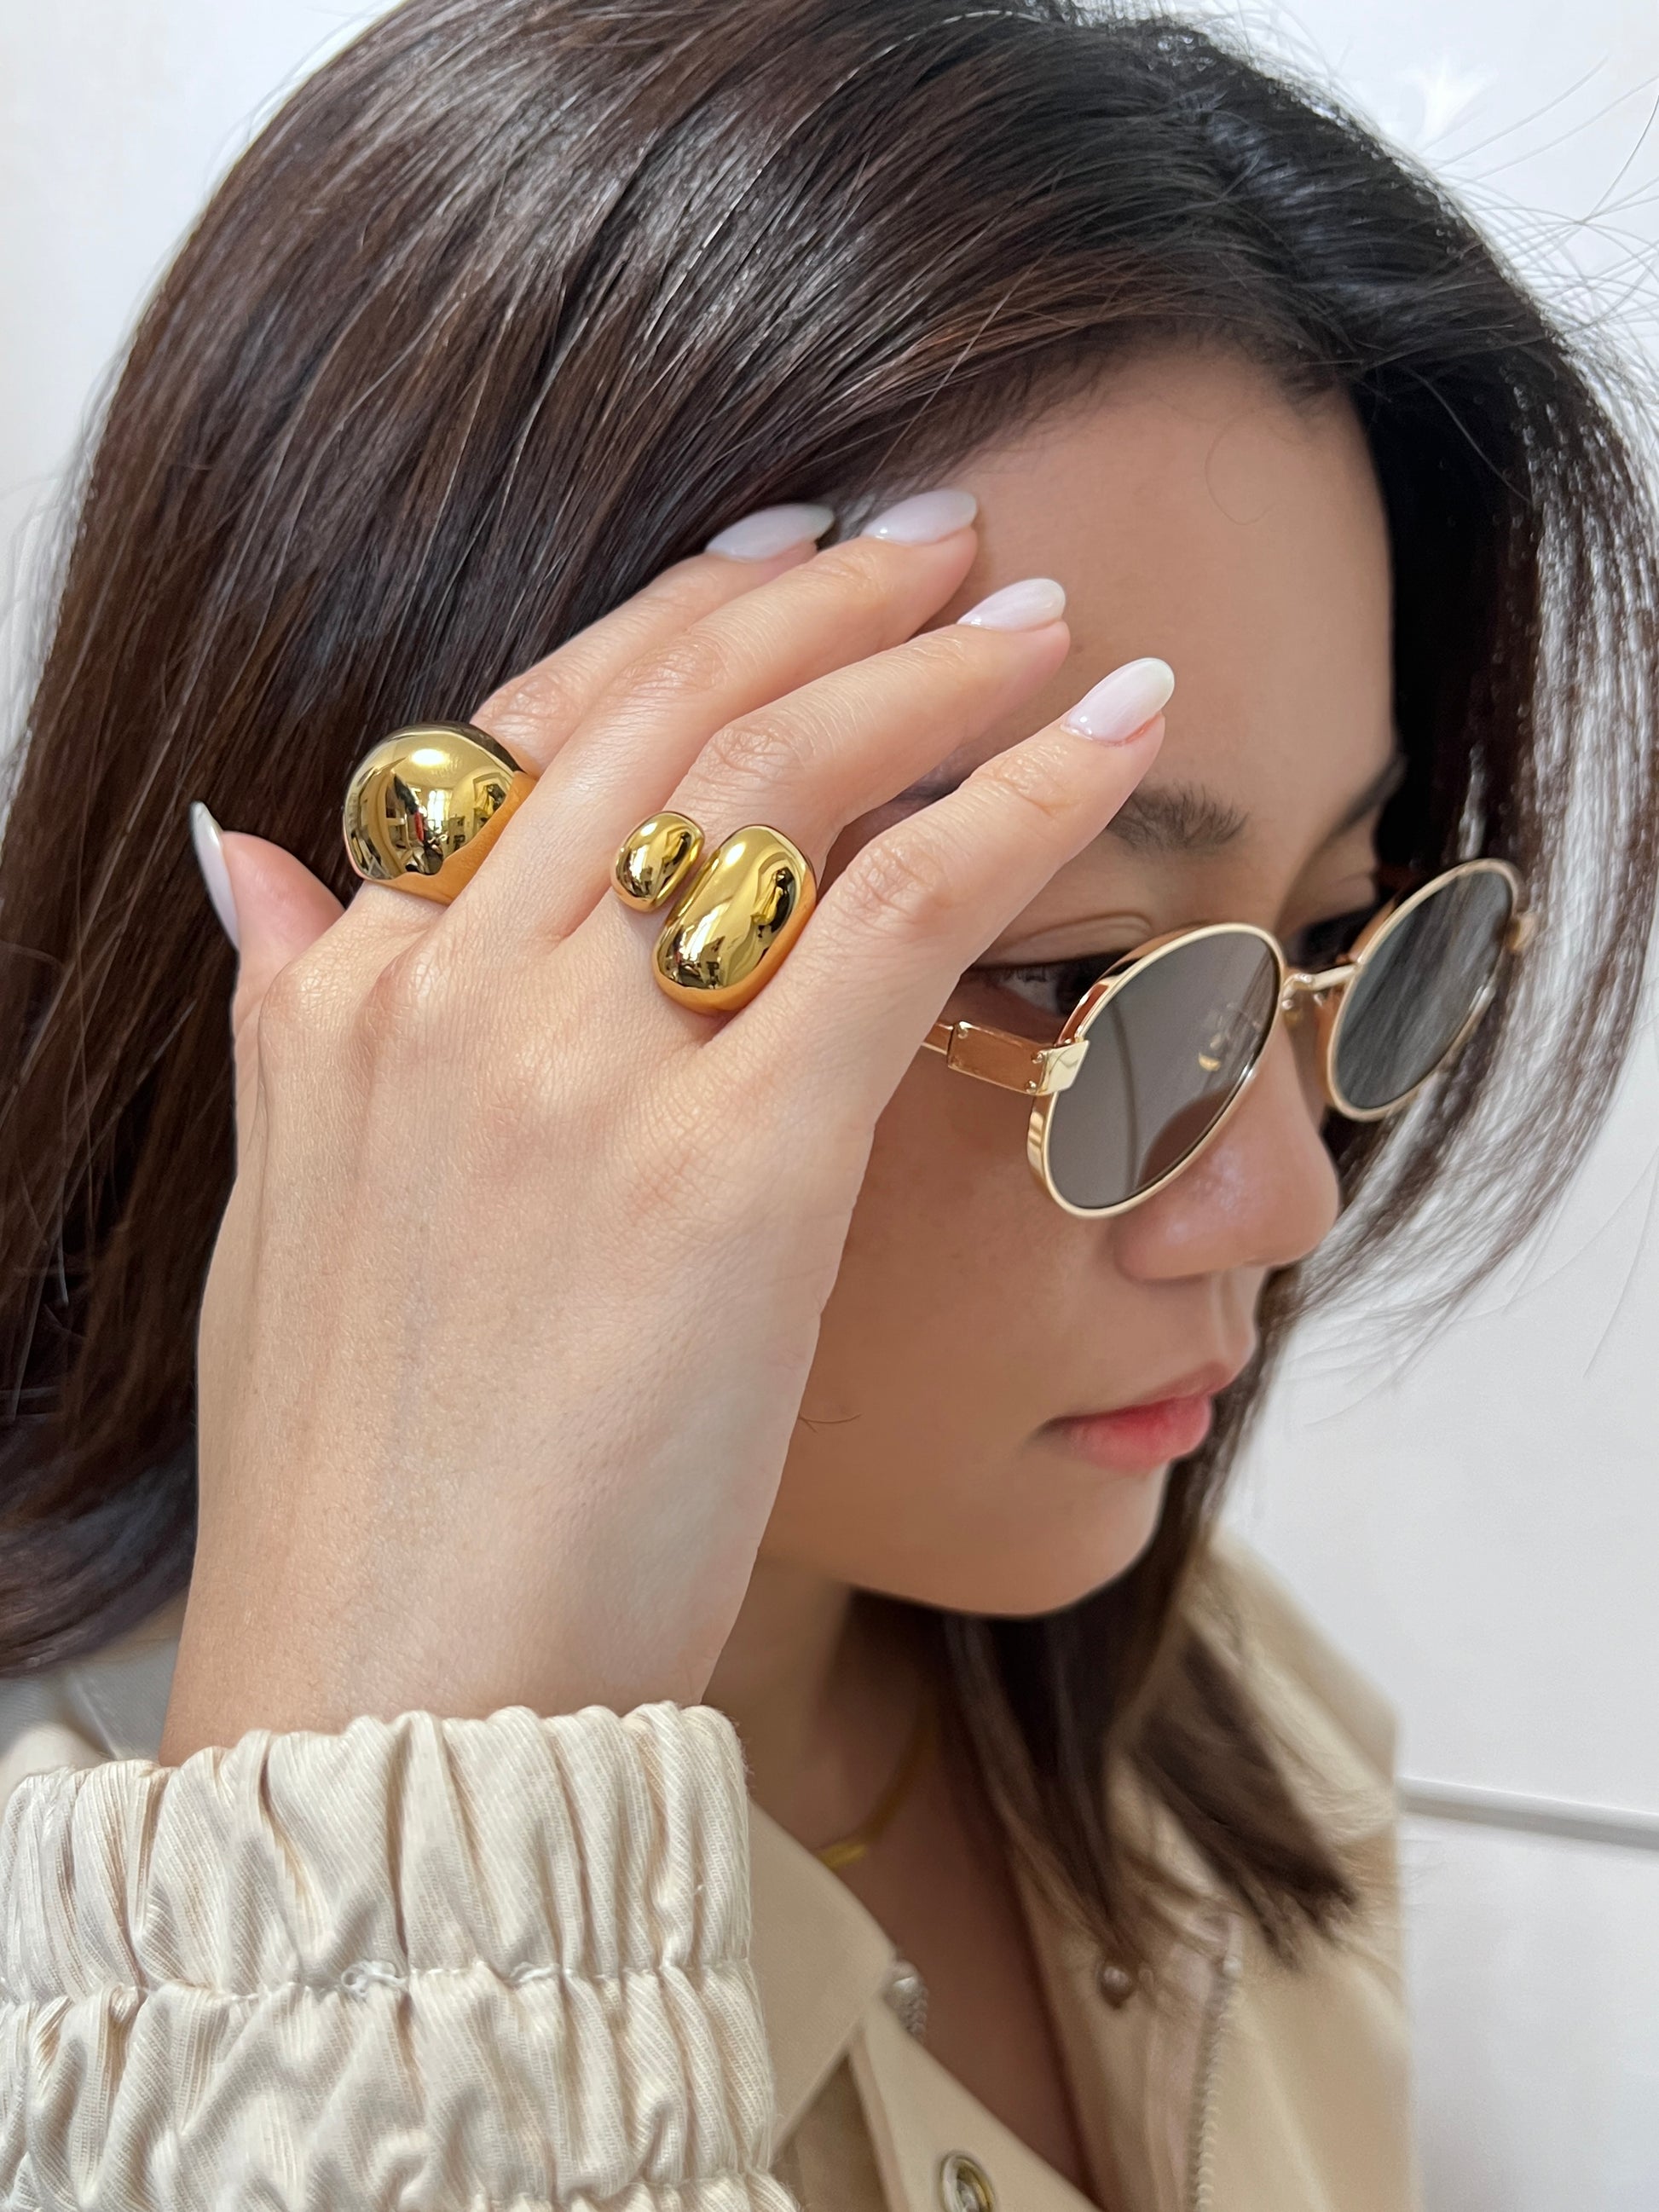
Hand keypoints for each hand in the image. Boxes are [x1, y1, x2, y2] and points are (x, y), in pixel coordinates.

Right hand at [162, 504, 1164, 1757]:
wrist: (393, 1682)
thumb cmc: (357, 1481)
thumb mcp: (274, 1212)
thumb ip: (285, 1015)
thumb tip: (250, 854)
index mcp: (351, 997)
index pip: (526, 732)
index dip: (674, 620)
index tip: (784, 557)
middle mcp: (453, 995)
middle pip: (668, 716)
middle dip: (828, 598)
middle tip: (950, 538)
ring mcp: (583, 1075)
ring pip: (785, 779)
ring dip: (940, 669)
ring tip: (1052, 617)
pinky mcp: (727, 1172)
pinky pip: (897, 917)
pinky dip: (1023, 805)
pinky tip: (1119, 744)